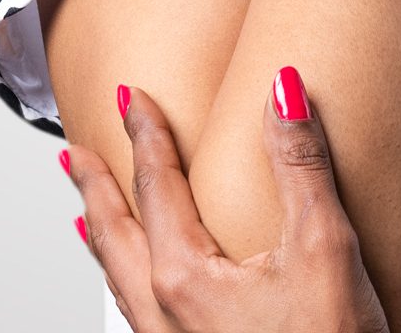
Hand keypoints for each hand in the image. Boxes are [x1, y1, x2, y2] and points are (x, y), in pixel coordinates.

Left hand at [66, 69, 390, 332]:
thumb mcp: (326, 248)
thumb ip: (301, 165)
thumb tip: (283, 91)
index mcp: (184, 278)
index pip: (156, 186)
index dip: (145, 135)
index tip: (131, 97)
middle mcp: (164, 317)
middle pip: (114, 235)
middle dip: (94, 189)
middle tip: (74, 153)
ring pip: (119, 280)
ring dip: (103, 236)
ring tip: (87, 214)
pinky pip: (138, 314)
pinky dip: (126, 282)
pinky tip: (144, 289)